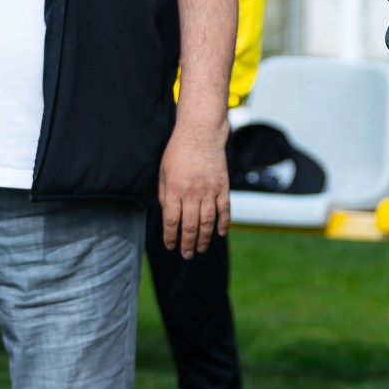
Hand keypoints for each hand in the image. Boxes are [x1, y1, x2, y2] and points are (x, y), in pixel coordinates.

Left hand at [159, 120, 229, 258]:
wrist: (201, 133)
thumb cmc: (178, 151)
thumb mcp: (163, 172)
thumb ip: (165, 194)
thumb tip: (168, 215)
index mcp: (174, 189)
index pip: (171, 220)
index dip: (170, 236)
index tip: (171, 246)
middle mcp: (192, 192)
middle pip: (190, 225)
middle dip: (187, 243)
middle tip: (186, 255)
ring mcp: (209, 190)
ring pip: (207, 221)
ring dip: (204, 238)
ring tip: (200, 249)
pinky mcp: (223, 186)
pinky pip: (224, 210)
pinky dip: (223, 223)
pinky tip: (220, 233)